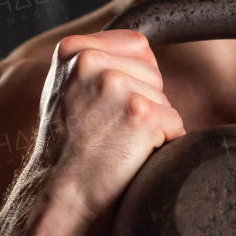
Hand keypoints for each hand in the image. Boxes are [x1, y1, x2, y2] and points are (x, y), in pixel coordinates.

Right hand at [33, 30, 185, 222]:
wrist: (60, 190)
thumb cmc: (67, 145)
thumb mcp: (67, 87)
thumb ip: (97, 61)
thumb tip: (142, 49)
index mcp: (74, 50)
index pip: (137, 45)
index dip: (136, 77)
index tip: (112, 104)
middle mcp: (93, 61)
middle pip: (153, 72)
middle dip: (144, 101)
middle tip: (110, 128)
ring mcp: (117, 85)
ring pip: (165, 99)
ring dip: (152, 124)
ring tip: (117, 141)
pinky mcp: (141, 113)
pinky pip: (175, 123)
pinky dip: (163, 143)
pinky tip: (132, 153)